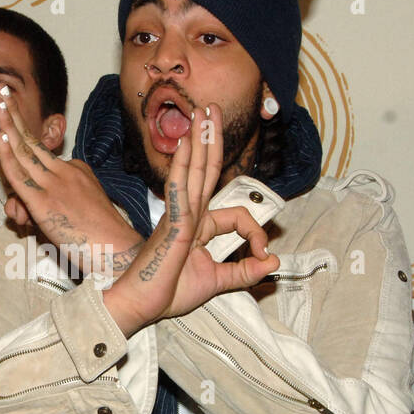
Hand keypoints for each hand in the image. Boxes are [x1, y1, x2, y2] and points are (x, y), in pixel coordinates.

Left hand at [0, 86, 142, 275]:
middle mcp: (65, 171)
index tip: (12, 120)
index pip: (40, 158)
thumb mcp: (73, 214)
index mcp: (75, 171)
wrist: (115, 250)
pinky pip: (20, 174)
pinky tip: (0, 136)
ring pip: (25, 151)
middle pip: (33, 140)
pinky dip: (8, 154)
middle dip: (15, 114)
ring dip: (8, 123)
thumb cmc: (97, 239)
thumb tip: (17, 208)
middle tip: (2, 92)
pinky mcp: (44, 201)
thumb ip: (41, 207)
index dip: (21, 144)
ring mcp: (54, 184)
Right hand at [103, 104, 279, 335]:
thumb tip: (273, 262)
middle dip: (211, 140)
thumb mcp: (218, 283)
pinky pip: (180, 187)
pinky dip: (185, 163)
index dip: (257, 233)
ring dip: (201, 139)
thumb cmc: (168, 292)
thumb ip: (245, 272)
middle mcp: (190, 216)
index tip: (264, 256)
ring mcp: (179, 215)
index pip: (237, 216)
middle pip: (206, 171)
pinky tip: (189, 141)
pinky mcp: (172, 221)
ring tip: (204, 113)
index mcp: (199, 228)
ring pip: (194, 170)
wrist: (140, 304)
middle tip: (213, 109)